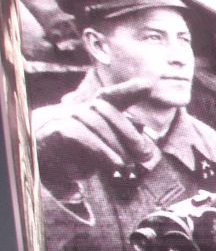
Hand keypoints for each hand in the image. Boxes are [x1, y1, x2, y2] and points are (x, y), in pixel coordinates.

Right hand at [34, 94, 158, 188]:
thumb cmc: (69, 158)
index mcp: (87, 112)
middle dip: (129, 131)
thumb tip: (146, 148)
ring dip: (116, 144)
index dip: (127, 90)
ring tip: (127, 165)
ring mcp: (59, 116)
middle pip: (104, 107)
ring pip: (93, 120)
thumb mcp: (99, 151)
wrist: (33, 164)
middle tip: (145, 154)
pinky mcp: (51, 130)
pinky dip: (100, 149)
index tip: (147, 86)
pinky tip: (114, 163)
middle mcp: (73, 109)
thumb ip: (119, 145)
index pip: (108, 96)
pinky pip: (78, 134)